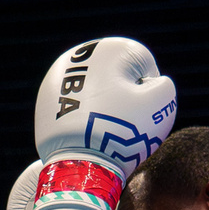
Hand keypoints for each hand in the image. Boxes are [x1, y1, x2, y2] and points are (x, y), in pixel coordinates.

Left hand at [29, 37, 177, 209]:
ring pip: (94, 88)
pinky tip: (84, 130)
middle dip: (122, 96)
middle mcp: (78, 54)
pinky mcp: (44, 97)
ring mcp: (57, 75)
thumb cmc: (124, 130)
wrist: (79, 162)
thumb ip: (163, 85)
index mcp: (109, 47)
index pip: (143, 65)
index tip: (136, 111)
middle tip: (120, 122)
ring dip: (102, 104)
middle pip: (115, 75)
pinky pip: (74, 102)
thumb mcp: (161, 103)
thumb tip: (148, 83)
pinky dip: (81, 112)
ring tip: (102, 128)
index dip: (147, 92)